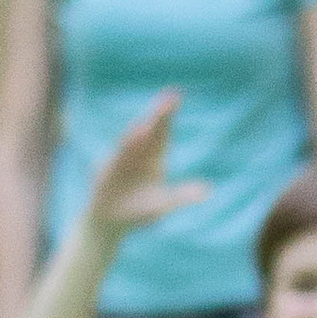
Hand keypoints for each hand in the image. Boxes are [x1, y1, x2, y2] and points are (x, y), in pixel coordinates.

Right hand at [81, 91, 208, 239]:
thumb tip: (206, 191)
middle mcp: (138, 156)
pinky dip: (130, 144)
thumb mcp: (163, 206)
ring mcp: (123, 161)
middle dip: (160, 114)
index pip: (163, 133)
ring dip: (145, 128)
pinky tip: (138, 134)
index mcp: (153, 159)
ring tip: (157, 115)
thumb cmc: (138, 213)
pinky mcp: (110, 170)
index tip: (176, 96)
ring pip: (135, 140)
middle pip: (151, 131)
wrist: (110, 221)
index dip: (168, 115)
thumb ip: (181, 196)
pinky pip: (121, 154)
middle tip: (172, 96)